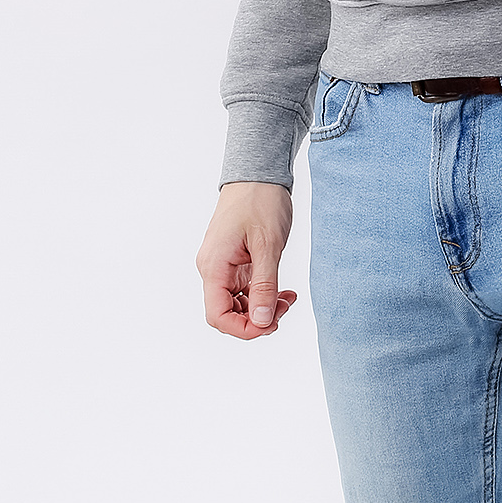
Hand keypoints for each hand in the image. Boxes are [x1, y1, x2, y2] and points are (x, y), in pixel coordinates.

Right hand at [196, 182, 296, 340]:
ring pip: (237, 302)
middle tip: (286, 307)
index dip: (243, 329)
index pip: (218, 315)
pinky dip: (262, 293)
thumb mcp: (268, 245)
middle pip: (227, 312)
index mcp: (214, 266)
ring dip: (262, 307)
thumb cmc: (261, 201)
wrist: (259, 173)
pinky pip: (243, 288)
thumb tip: (261, 321)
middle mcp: (213, 268)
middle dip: (256, 318)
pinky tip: (283, 290)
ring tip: (288, 298)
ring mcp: (222, 265)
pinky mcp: (233, 260)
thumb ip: (264, 285)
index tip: (271, 324)